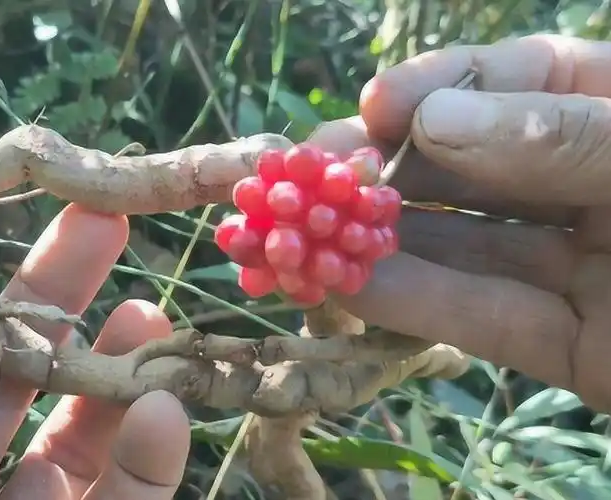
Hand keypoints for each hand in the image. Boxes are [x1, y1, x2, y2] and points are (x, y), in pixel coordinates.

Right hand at [308, 33, 610, 411]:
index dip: (452, 83)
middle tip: (309, 174)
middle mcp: (610, 187)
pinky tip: (350, 288)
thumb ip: (571, 139)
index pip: (533, 75)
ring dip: (388, 243)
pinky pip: (490, 320)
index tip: (381, 103)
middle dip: (395, 168)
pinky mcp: (581, 352)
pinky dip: (419, 307)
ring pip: (475, 248)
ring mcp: (594, 271)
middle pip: (484, 165)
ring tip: (304, 236)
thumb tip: (438, 120)